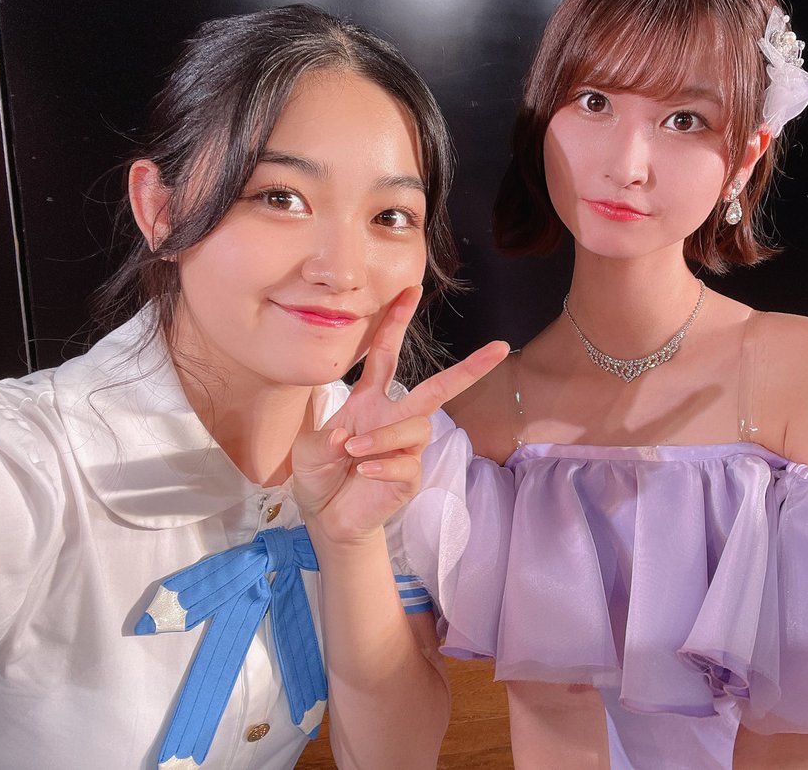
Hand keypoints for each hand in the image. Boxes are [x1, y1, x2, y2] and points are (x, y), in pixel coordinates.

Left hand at [292, 285, 507, 547]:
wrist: (329, 517)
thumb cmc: (320, 474)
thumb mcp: (308, 451)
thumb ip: (325, 440)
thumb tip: (350, 436)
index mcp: (370, 401)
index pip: (385, 354)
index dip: (396, 321)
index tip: (411, 290)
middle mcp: (394, 418)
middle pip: (437, 388)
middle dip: (469, 368)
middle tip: (499, 347)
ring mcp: (406, 448)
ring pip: (415, 427)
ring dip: (383, 437)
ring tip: (353, 454)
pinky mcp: (410, 477)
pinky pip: (406, 462)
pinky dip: (382, 464)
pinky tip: (364, 471)